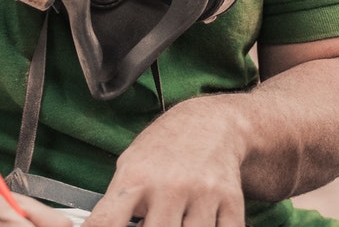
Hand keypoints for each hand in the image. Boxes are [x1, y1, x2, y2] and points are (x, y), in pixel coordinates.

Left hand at [85, 101, 247, 226]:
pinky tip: (199, 221)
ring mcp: (202, 194)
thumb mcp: (129, 166)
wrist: (210, 123)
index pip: (108, 223)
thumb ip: (116, 204)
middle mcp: (170, 185)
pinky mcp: (230, 201)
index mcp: (136, 178)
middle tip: (155, 221)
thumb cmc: (163, 148)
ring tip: (175, 220)